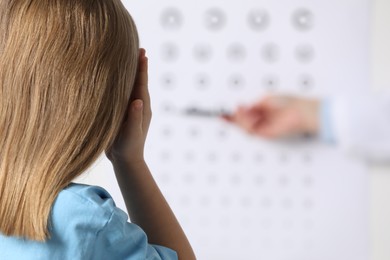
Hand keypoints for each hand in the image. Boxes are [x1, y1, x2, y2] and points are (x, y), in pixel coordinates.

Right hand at [105, 49, 150, 163]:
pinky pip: (124, 94)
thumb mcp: (131, 133)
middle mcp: (139, 105)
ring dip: (131, 73)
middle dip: (138, 65)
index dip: (142, 68)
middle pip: (138, 81)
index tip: (142, 52)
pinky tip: (116, 80)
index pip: (142, 83)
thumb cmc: (128, 148)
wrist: (126, 160)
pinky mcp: (124, 113)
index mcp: (142, 107)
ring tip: (128, 59)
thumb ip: (135, 117)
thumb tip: (138, 101)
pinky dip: (122, 84)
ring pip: (131, 87)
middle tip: (138, 47)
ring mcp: (132, 109)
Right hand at [223, 95, 319, 138]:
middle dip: (232, 118)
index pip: (243, 113)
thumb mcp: (267, 99)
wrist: (301, 113)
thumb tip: (242, 108)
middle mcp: (261, 119)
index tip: (222, 112)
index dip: (232, 114)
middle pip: (241, 122)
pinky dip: (247, 123)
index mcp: (261, 110)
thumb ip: (253, 105)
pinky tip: (249, 116)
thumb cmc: (289, 103)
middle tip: (224, 115)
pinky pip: (251, 130)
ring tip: (240, 111)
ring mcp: (262, 127)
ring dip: (240, 119)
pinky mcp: (265, 134)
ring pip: (244, 126)